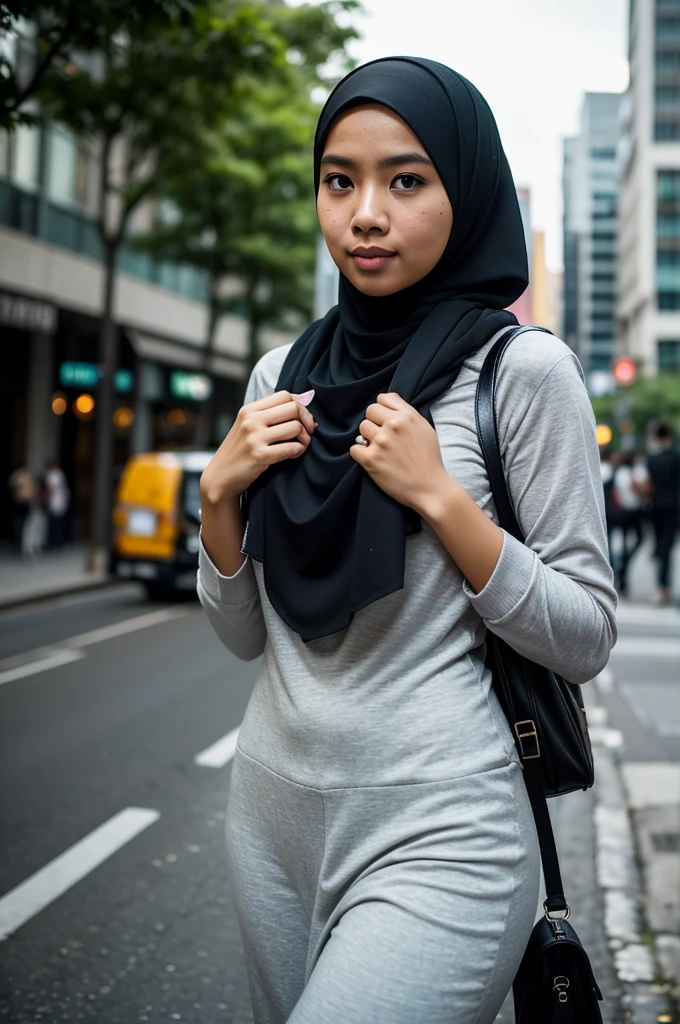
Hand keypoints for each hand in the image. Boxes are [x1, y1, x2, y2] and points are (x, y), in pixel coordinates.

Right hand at [200, 390, 316, 504]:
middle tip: (307, 433)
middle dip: (306, 421)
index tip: (303, 419)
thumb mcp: (248, 427)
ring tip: (300, 445)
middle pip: (293, 408)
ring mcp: (254, 437)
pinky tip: (293, 455)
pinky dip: (298, 451)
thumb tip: (305, 402)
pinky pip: (292, 448)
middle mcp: (251, 420)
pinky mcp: (260, 455)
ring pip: (296, 427)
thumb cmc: (239, 452)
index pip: (285, 395)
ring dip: (304, 438)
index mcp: (249, 410)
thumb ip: (270, 415)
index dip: (300, 406)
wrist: (220, 477)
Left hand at [350, 393, 447, 511]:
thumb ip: (406, 412)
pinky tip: (373, 459)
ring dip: (368, 438)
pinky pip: (354, 448)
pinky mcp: (370, 459)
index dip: (382, 410)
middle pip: (369, 412)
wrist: (429, 488)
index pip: (382, 399)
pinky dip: (360, 454)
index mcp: (407, 416)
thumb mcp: (424, 428)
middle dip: (374, 423)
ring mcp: (380, 442)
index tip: (385, 420)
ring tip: (380, 449)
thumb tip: (385, 400)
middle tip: (383, 437)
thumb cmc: (428, 459)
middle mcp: (393, 425)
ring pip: (361, 429)